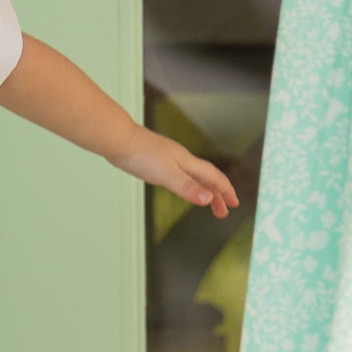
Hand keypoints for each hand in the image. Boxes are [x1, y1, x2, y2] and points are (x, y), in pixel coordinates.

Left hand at [111, 128, 241, 217]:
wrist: (116, 139)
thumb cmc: (140, 155)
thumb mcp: (166, 175)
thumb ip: (187, 187)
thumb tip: (209, 199)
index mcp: (187, 162)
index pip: (213, 177)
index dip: (225, 191)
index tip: (234, 204)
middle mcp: (180, 159)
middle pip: (205, 177)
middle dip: (217, 194)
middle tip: (222, 212)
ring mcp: (167, 158)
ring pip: (192, 175)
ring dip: (202, 189)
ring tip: (206, 202)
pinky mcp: (155, 160)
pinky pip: (178, 174)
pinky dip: (186, 183)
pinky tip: (179, 186)